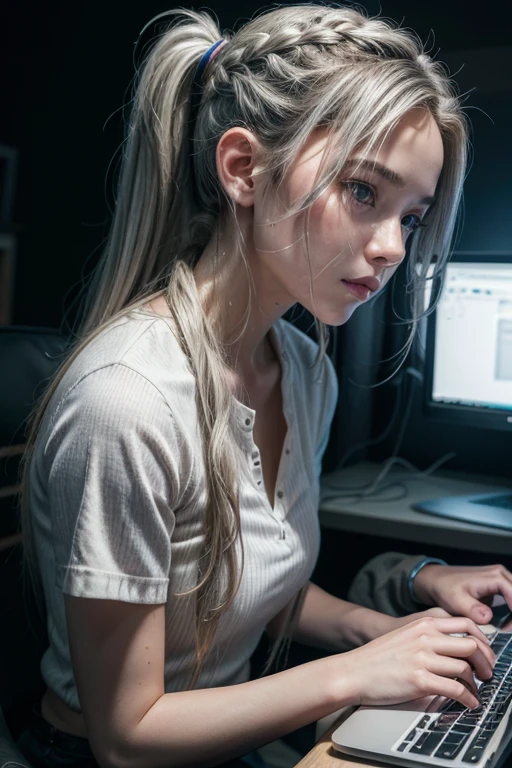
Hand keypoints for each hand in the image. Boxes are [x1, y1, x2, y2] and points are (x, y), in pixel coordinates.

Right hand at [339, 615, 495, 709]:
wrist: (353, 671)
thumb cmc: (378, 657)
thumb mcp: (406, 635)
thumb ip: (429, 636)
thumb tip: (459, 648)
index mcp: (423, 624)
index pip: (466, 625)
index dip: (483, 641)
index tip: (485, 654)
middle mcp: (425, 637)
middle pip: (471, 646)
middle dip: (485, 662)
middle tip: (486, 674)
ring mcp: (422, 659)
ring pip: (466, 668)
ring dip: (476, 684)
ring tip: (475, 692)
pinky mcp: (419, 681)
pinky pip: (456, 690)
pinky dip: (468, 699)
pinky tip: (468, 703)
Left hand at [413, 564, 511, 624]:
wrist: (434, 580)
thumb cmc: (444, 588)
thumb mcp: (456, 600)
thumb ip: (473, 609)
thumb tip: (489, 618)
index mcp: (495, 577)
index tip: (508, 632)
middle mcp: (501, 575)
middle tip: (508, 632)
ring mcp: (500, 580)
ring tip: (505, 630)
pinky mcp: (497, 587)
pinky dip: (511, 613)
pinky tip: (504, 626)